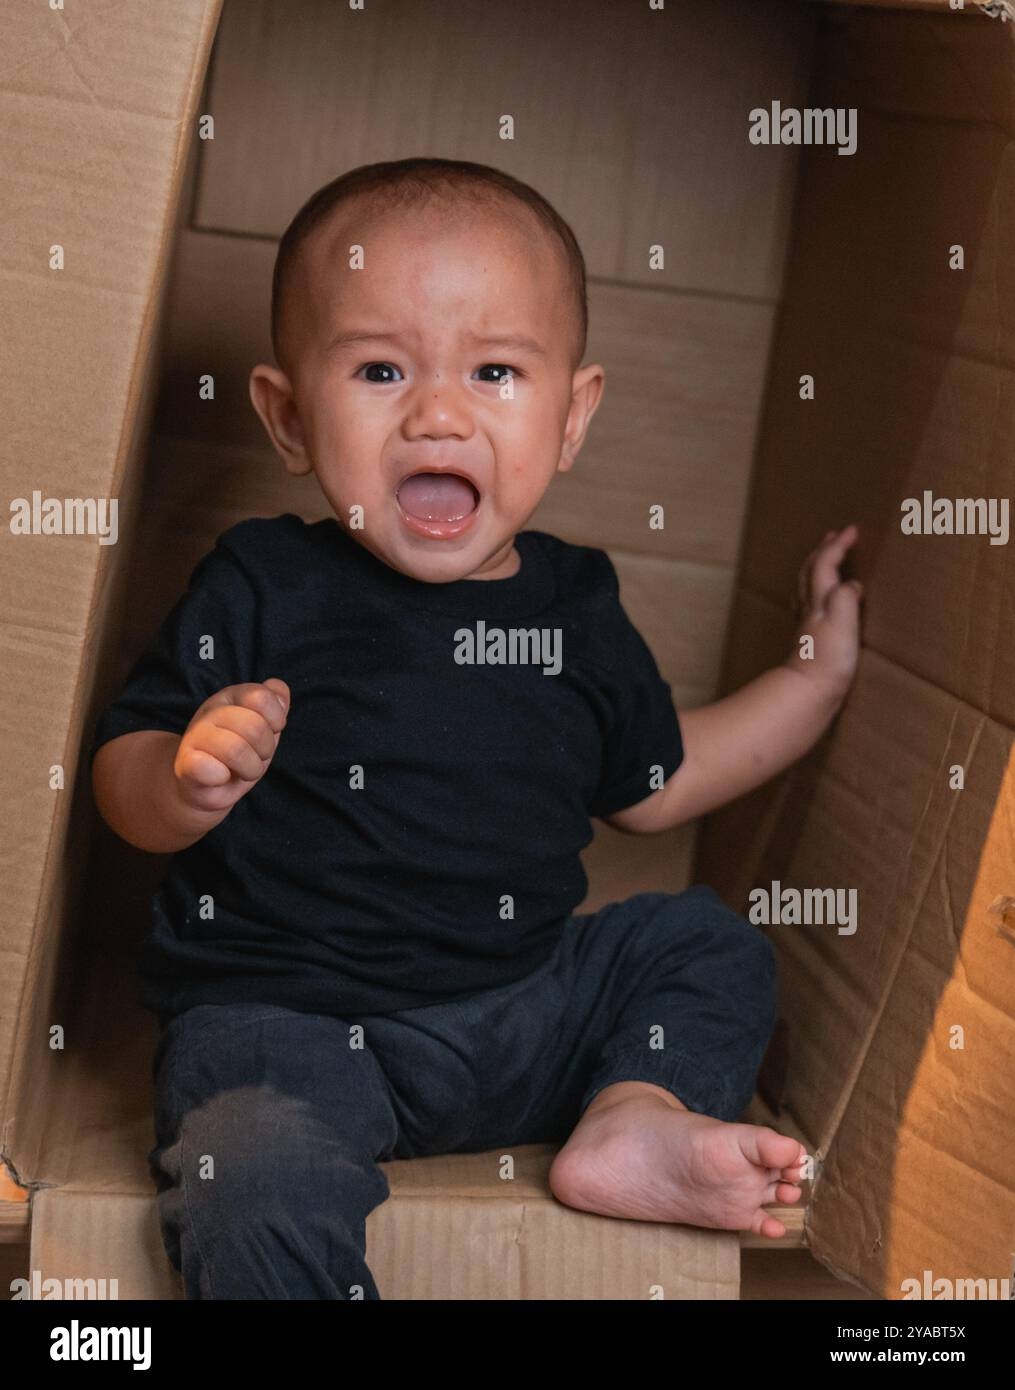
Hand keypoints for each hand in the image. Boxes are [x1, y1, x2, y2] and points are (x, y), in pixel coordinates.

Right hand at [173, 678, 290, 813]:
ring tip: (243, 771)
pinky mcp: (185, 763)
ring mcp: (195, 735)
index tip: (270, 733)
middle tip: (255, 758)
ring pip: (236, 750)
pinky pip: (210, 768)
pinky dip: (222, 778)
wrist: (205, 785)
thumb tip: (277, 685)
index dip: (276, 720)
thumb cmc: (239, 755)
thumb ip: (274, 704)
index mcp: (231, 696)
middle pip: (254, 727)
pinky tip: (220, 777)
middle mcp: (211, 711)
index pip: (261, 697)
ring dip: (250, 769)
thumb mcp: (263, 728)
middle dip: (265, 750)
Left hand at [785, 525, 862, 698]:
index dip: (838, 545)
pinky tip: (821, 604)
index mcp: (819, 600)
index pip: (825, 563)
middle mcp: (809, 609)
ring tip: (826, 562)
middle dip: (823, 551)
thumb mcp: (843, 621)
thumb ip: (846, 596)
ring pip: (806, 587)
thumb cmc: (827, 659)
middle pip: (810, 572)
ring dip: (816, 569)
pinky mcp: (809, 642)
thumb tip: (851, 583)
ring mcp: (806, 625)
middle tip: (834, 538)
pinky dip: (816, 593)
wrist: (808, 693)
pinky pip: (809, 605)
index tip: (852, 530)